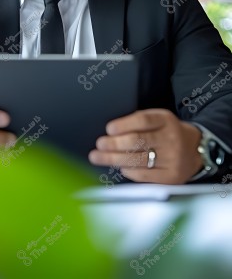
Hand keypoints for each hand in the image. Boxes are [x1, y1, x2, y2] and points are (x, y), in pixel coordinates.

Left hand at [88, 108, 202, 183]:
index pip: (143, 121)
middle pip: (137, 141)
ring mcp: (173, 160)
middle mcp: (171, 139)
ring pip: (138, 160)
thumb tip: (111, 131)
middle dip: (114, 143)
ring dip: (114, 159)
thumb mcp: (157, 118)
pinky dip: (128, 170)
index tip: (109, 129)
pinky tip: (119, 166)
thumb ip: (137, 121)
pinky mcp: (171, 177)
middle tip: (100, 144)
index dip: (124, 125)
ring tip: (98, 157)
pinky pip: (144, 175)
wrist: (196, 149)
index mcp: (166, 120)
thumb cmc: (167, 132)